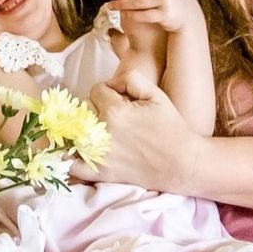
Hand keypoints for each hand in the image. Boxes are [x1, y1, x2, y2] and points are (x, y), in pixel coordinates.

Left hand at [81, 69, 202, 191]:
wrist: (183, 163)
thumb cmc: (171, 127)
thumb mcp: (156, 94)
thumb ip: (130, 79)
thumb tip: (110, 82)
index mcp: (115, 111)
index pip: (96, 90)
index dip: (108, 92)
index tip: (121, 100)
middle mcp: (103, 132)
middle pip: (84, 109)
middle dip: (97, 108)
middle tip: (115, 116)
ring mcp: (98, 154)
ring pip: (74, 131)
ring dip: (83, 128)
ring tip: (98, 131)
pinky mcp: (100, 172)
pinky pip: (71, 165)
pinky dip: (68, 158)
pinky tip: (74, 151)